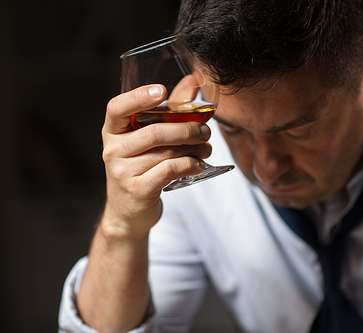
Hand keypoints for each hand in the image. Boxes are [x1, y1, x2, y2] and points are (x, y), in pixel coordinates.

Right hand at [101, 84, 211, 237]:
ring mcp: (122, 171)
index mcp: (113, 131)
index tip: (162, 90)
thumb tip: (193, 81)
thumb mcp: (149, 140)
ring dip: (194, 149)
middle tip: (206, 130)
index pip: (117, 108)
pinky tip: (199, 164)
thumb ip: (169, 109)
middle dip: (187, 129)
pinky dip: (189, 165)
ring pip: (166, 152)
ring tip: (207, 149)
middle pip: (154, 132)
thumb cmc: (142, 168)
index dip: (138, 96)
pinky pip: (169, 170)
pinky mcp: (138, 190)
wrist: (128, 212)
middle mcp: (113, 150)